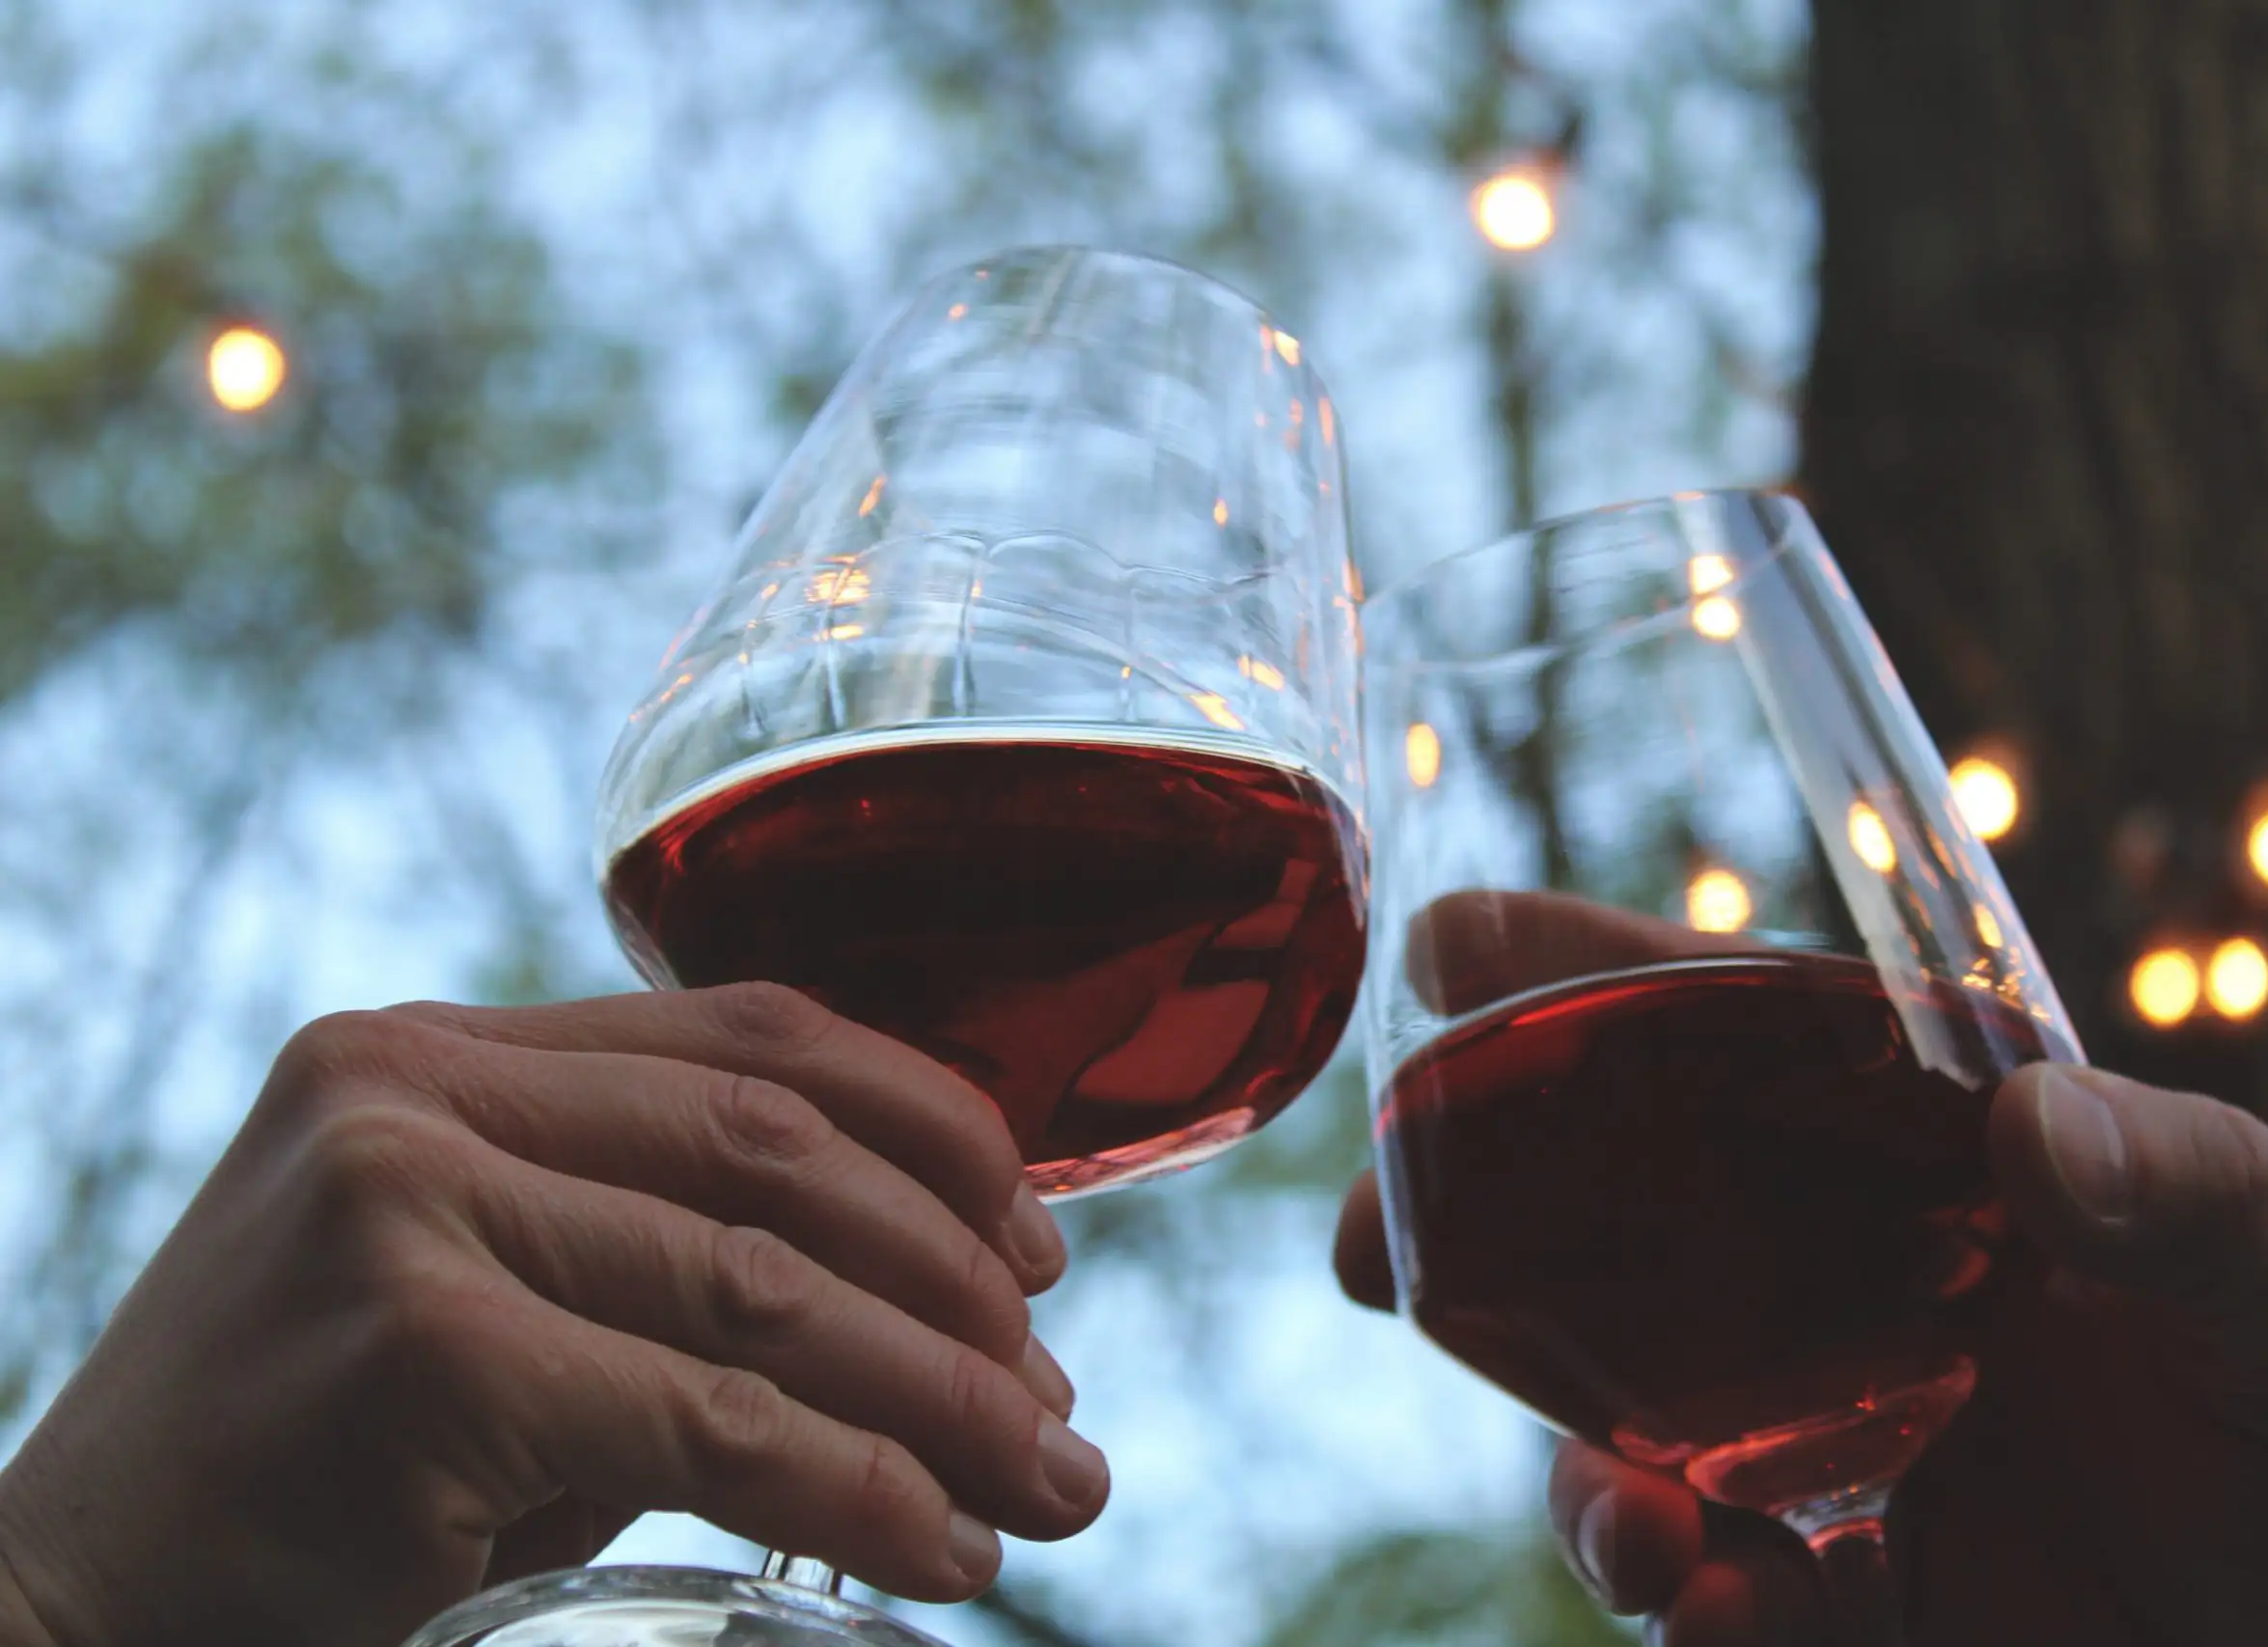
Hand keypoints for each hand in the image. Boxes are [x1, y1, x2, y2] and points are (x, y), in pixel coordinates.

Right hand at [0, 984, 1107, 1646]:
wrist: (70, 1603)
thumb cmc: (313, 1471)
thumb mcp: (484, 1301)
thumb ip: (654, 1250)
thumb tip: (944, 1300)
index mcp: (439, 1050)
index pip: (751, 1035)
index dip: (930, 1127)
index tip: (1037, 1242)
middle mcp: (414, 1092)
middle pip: (780, 1155)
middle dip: (957, 1283)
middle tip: (1055, 1400)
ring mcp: (404, 1206)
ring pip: (769, 1294)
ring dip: (945, 1401)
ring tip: (1051, 1486)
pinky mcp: (419, 1352)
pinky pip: (712, 1430)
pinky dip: (858, 1494)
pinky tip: (942, 1550)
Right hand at [1333, 892, 2267, 1644]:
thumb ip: (2193, 1194)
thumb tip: (2033, 1122)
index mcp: (1949, 1163)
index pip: (1749, 1040)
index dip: (1595, 980)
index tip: (1454, 944)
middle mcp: (1863, 1289)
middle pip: (1630, 1224)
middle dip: (1485, 1226)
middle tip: (1370, 1241)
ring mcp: (1840, 1448)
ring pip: (1633, 1424)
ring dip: (1582, 1466)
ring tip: (1631, 1526)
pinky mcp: (1849, 1599)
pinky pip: (1713, 1591)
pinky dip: (1686, 1599)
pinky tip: (1719, 1608)